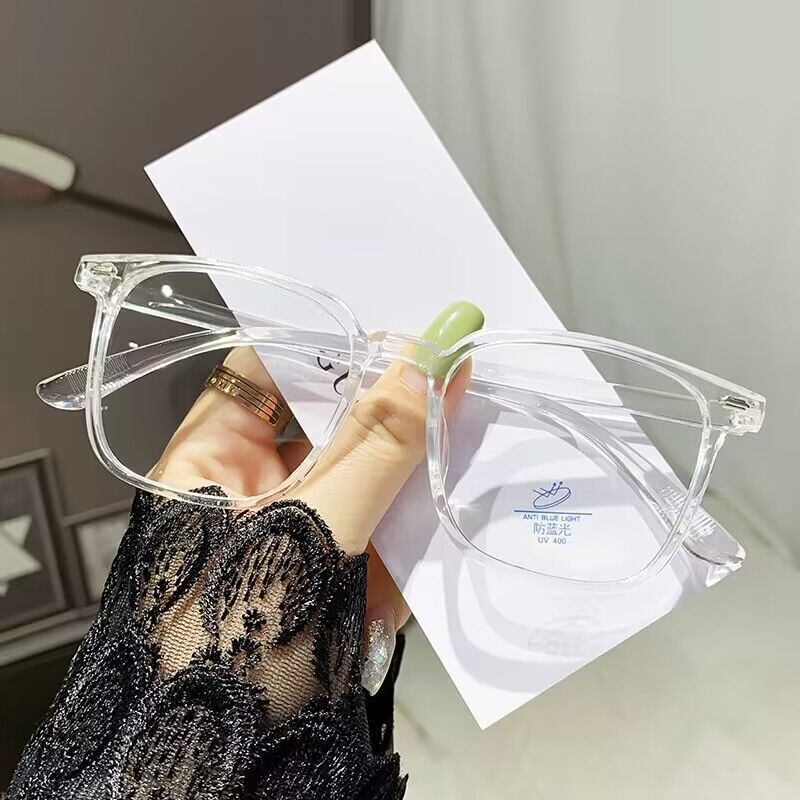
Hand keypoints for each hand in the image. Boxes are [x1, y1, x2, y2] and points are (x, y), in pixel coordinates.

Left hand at [151, 301, 483, 692]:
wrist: (235, 770)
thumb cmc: (235, 651)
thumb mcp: (310, 533)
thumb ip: (373, 448)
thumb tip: (421, 364)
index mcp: (209, 462)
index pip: (262, 368)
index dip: (326, 341)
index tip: (393, 324)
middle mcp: (249, 488)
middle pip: (324, 418)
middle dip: (387, 402)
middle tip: (450, 367)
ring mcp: (296, 531)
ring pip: (362, 470)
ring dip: (412, 459)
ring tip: (467, 419)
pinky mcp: (334, 571)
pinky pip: (379, 522)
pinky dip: (415, 514)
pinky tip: (456, 489)